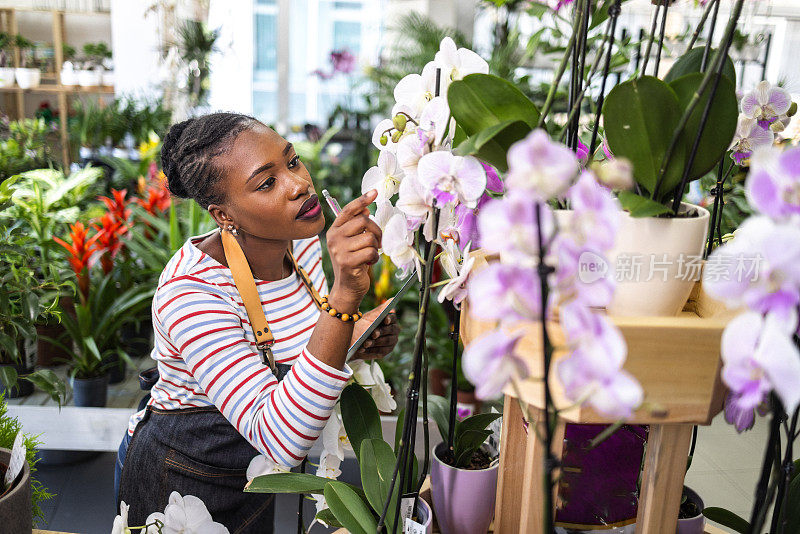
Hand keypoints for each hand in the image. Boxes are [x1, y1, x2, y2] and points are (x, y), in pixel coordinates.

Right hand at [326, 190, 381, 309]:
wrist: (346, 288)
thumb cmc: (352, 263)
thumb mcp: (351, 242)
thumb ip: (355, 226)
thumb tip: (365, 209)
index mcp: (334, 230)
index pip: (348, 210)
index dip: (362, 200)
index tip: (375, 192)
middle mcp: (334, 238)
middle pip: (363, 221)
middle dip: (376, 231)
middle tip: (377, 242)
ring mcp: (339, 250)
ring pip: (369, 237)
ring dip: (375, 247)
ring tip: (369, 254)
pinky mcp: (348, 262)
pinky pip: (371, 252)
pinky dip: (375, 258)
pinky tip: (368, 263)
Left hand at [350, 301, 399, 359]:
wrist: (355, 338)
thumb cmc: (364, 324)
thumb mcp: (370, 316)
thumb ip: (381, 309)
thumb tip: (392, 299)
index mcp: (391, 319)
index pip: (393, 318)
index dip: (390, 319)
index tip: (385, 320)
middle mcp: (394, 330)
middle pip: (392, 330)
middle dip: (382, 332)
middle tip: (373, 334)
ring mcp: (391, 341)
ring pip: (387, 341)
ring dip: (376, 342)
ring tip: (366, 343)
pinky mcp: (386, 351)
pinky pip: (381, 351)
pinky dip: (372, 350)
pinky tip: (364, 349)